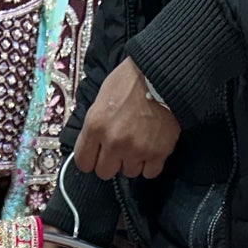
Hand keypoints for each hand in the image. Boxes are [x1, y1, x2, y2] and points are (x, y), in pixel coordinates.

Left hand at [74, 57, 180, 181]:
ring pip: (129, 172)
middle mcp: (114, 142)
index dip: (90, 159)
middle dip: (111, 162)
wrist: (163, 74)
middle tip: (120, 148)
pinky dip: (151, 164)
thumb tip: (93, 145)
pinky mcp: (158, 153)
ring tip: (140, 143)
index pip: (83, 162)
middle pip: (105, 172)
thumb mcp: (102, 98)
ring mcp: (136, 150)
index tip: (97, 155)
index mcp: (96, 126)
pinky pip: (150, 173)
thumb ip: (96, 125)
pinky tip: (152, 149)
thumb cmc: (130, 81)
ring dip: (133, 161)